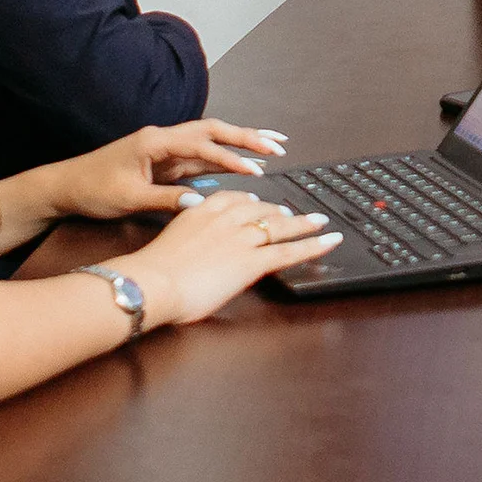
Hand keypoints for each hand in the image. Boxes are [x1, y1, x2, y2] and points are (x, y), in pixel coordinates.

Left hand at [43, 120, 288, 222]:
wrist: (63, 187)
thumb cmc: (91, 190)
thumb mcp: (128, 198)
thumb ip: (166, 199)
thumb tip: (201, 201)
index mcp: (155, 141)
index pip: (202, 144)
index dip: (231, 157)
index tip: (256, 170)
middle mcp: (164, 138)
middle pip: (213, 131)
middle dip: (247, 137)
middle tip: (278, 145)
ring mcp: (165, 148)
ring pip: (210, 140)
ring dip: (240, 142)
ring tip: (271, 147)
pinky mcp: (163, 162)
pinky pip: (200, 156)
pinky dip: (224, 157)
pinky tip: (243, 165)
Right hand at [110, 190, 341, 327]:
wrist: (152, 282)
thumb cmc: (153, 270)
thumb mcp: (171, 241)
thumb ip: (188, 236)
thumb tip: (191, 245)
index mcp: (205, 210)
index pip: (235, 199)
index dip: (250, 202)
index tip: (256, 203)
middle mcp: (228, 218)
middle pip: (261, 210)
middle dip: (278, 211)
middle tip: (290, 213)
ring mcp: (243, 238)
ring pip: (280, 227)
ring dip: (303, 224)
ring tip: (319, 222)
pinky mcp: (253, 260)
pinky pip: (288, 251)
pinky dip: (313, 246)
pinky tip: (329, 241)